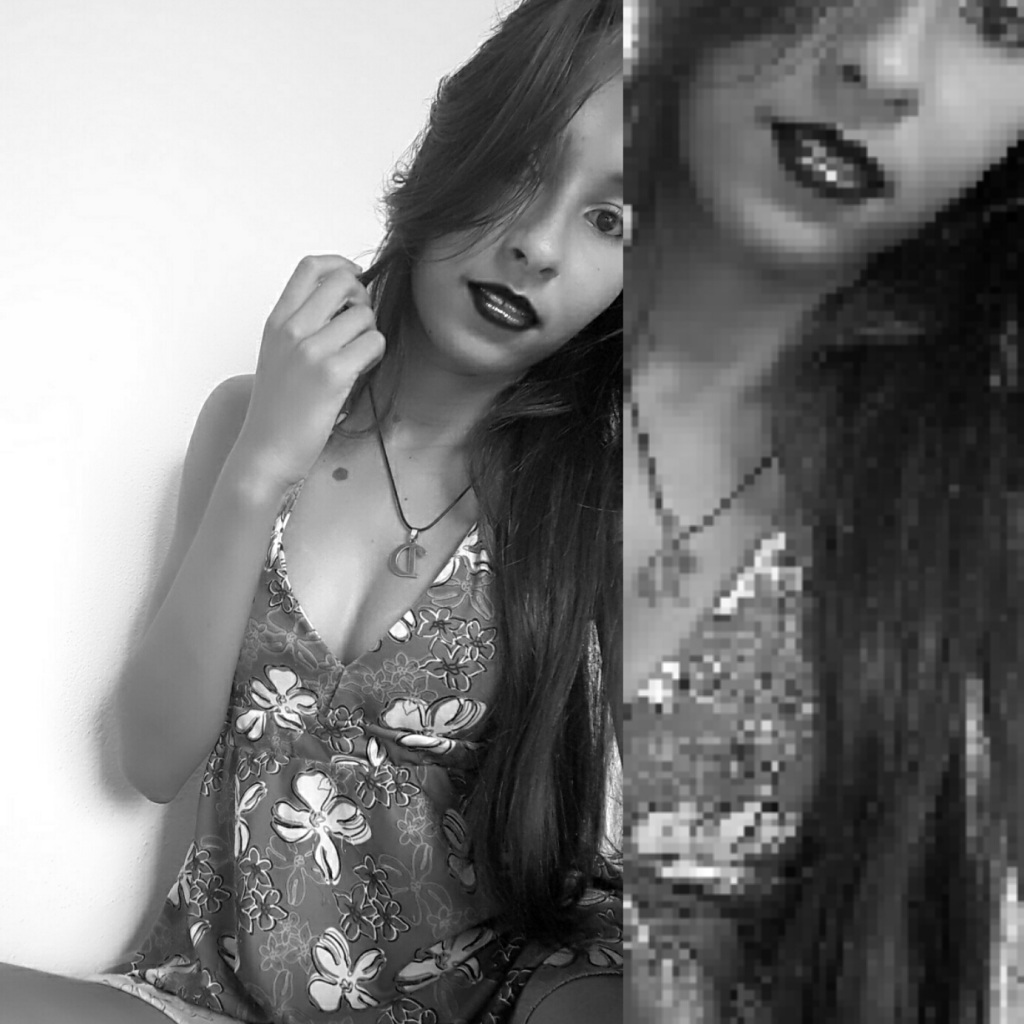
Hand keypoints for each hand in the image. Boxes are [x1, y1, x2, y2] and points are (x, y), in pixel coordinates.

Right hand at [234, 254, 384, 488]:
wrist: (265, 452)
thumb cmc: (277, 411)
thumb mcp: (279, 357)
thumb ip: (304, 328)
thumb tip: (348, 307)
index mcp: (276, 322)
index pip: (309, 268)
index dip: (340, 265)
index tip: (354, 278)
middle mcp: (292, 329)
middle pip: (343, 282)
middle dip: (362, 299)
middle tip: (360, 327)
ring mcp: (311, 350)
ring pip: (365, 316)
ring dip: (370, 335)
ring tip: (356, 359)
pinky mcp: (333, 373)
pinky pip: (373, 343)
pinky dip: (375, 355)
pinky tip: (361, 372)